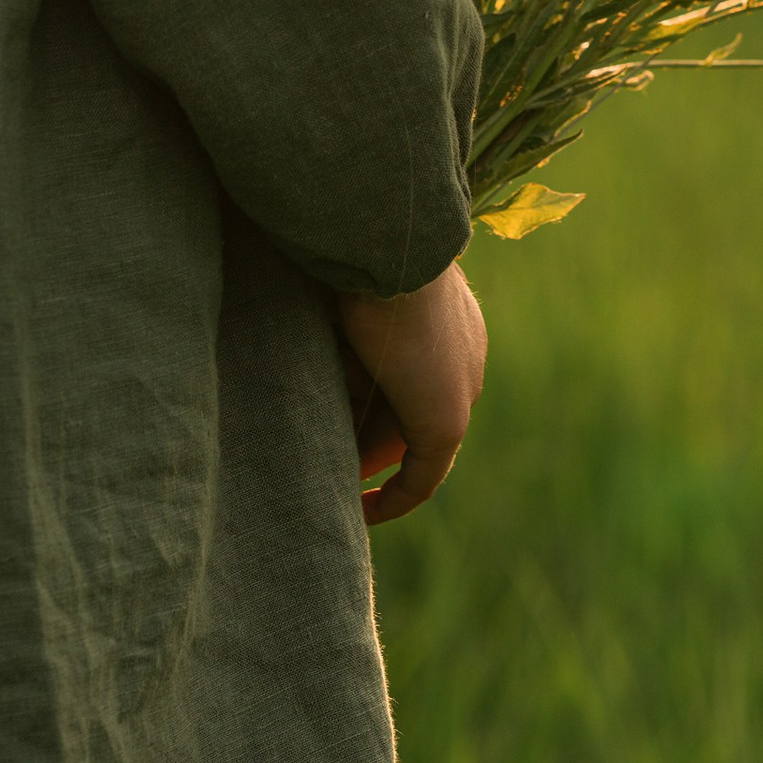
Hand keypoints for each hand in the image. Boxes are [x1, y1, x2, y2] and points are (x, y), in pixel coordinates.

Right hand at [335, 261, 486, 524]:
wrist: (395, 250)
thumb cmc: (363, 251)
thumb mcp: (353, 282)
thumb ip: (346, 310)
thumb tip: (298, 318)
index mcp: (450, 315)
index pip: (414, 369)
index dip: (374, 394)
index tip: (340, 405)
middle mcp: (464, 355)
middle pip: (409, 409)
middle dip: (366, 432)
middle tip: (324, 446)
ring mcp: (460, 391)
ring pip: (409, 440)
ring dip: (367, 457)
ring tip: (326, 468)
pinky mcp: (446, 423)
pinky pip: (422, 477)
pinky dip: (392, 498)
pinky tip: (361, 511)